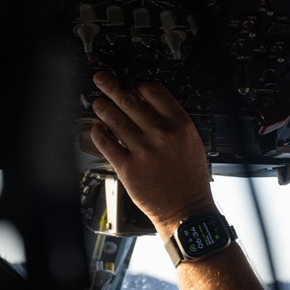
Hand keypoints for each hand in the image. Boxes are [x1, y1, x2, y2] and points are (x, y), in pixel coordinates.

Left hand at [89, 71, 216, 236]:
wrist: (186, 209)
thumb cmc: (191, 180)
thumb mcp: (192, 143)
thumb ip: (173, 123)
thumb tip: (150, 106)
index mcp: (180, 125)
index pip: (153, 91)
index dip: (138, 87)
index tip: (132, 88)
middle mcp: (161, 134)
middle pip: (129, 101)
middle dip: (111, 88)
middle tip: (102, 80)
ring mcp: (143, 150)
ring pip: (114, 119)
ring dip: (102, 108)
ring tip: (98, 104)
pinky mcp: (128, 167)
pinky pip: (106, 143)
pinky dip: (98, 132)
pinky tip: (97, 129)